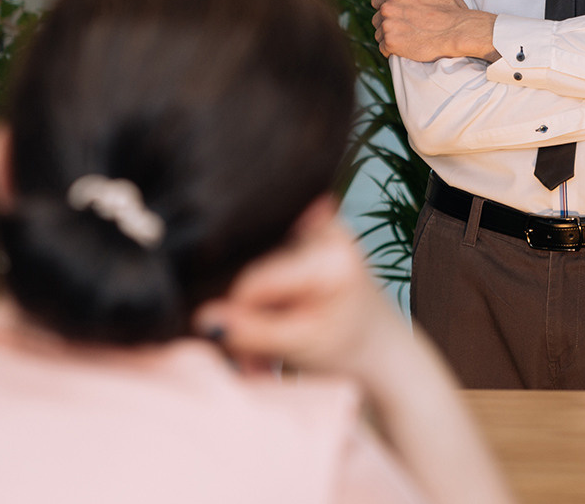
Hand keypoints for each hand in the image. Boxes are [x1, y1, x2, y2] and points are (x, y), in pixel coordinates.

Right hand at [193, 202, 406, 381]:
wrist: (379, 347)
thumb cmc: (349, 349)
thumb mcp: (300, 345)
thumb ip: (252, 331)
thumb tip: (204, 319)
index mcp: (330, 255)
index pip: (256, 280)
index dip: (239, 317)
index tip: (241, 351)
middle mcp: (327, 229)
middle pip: (256, 273)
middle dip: (247, 319)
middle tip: (252, 358)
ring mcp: (321, 226)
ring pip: (258, 270)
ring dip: (254, 312)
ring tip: (267, 345)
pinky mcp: (313, 230)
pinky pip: (268, 261)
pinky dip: (265, 295)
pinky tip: (278, 315)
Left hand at [372, 0, 496, 61]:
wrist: (458, 30)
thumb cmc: (450, 6)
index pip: (377, 0)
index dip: (388, 6)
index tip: (401, 12)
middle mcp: (388, 8)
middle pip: (377, 18)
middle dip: (389, 21)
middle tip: (407, 25)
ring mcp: (388, 27)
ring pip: (379, 33)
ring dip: (390, 36)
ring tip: (407, 36)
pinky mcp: (392, 44)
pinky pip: (383, 49)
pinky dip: (392, 49)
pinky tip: (406, 46)